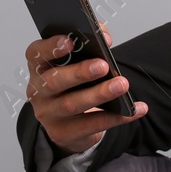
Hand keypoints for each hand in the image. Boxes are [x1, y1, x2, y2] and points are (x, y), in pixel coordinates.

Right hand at [24, 19, 147, 155]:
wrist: (68, 123)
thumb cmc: (74, 85)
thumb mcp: (76, 63)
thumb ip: (89, 44)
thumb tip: (105, 38)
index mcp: (39, 66)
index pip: (36, 53)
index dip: (51, 46)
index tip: (70, 40)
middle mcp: (38, 90)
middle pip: (54, 81)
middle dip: (79, 72)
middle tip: (103, 65)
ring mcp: (48, 114)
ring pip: (72, 104)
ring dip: (99, 94)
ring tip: (121, 85)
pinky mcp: (62, 133)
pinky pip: (91, 125)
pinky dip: (115, 117)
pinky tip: (134, 110)